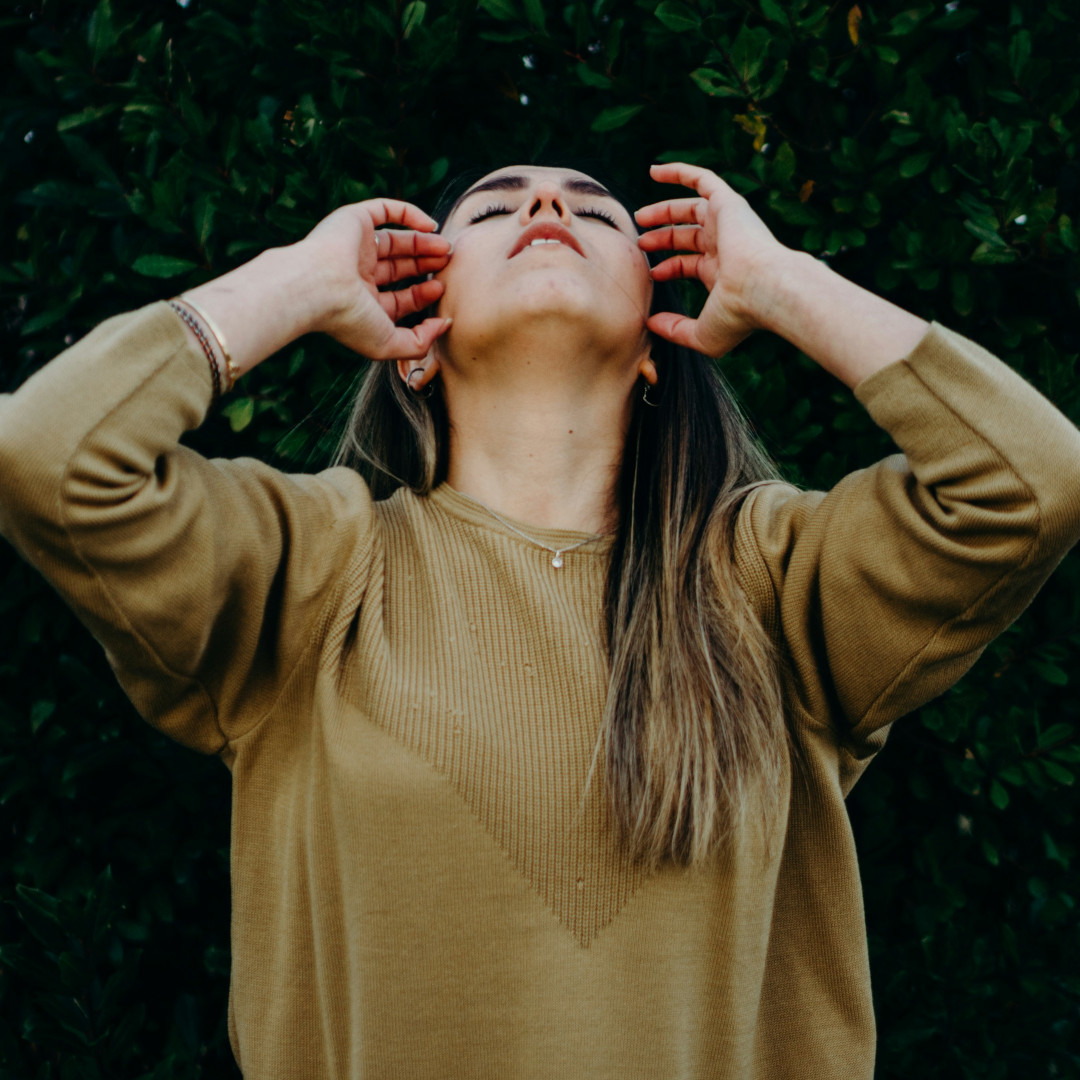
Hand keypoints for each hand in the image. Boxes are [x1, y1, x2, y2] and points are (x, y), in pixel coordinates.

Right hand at [299, 198, 452, 360]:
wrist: (316, 287)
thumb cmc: (349, 320)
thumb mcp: (388, 344)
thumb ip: (419, 343)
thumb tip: (444, 325)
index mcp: (361, 304)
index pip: (398, 299)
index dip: (422, 295)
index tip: (441, 291)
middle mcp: (357, 275)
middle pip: (399, 268)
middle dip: (425, 266)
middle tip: (448, 264)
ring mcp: (355, 247)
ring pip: (395, 241)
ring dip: (422, 243)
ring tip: (446, 248)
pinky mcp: (354, 220)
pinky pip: (385, 210)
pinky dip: (409, 214)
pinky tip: (431, 226)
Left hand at [635, 163, 791, 357]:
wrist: (764, 289)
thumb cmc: (738, 316)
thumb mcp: (702, 334)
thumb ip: (675, 330)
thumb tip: (650, 324)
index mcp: (723, 274)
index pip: (691, 265)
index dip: (669, 268)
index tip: (652, 274)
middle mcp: (727, 247)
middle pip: (689, 237)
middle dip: (663, 239)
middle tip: (640, 242)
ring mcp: (729, 224)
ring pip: (692, 209)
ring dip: (664, 211)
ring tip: (639, 217)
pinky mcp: (728, 204)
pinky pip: (702, 179)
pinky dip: (679, 172)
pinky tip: (654, 171)